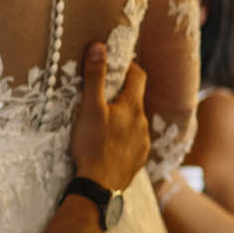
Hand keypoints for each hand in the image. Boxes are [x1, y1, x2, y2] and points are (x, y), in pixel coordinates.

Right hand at [68, 43, 148, 190]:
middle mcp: (143, 122)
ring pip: (134, 121)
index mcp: (133, 106)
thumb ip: (95, 77)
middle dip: (122, 94)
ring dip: (122, 117)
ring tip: (103, 122)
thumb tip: (99, 46)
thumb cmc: (93, 144)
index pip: (138, 75)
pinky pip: (133, 141)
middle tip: (103, 95)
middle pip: (135, 99)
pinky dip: (123, 137)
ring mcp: (143, 142)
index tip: (115, 65)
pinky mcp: (139, 159)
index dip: (128, 66)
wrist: (99, 186)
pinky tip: (109, 144)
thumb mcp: (90, 108)